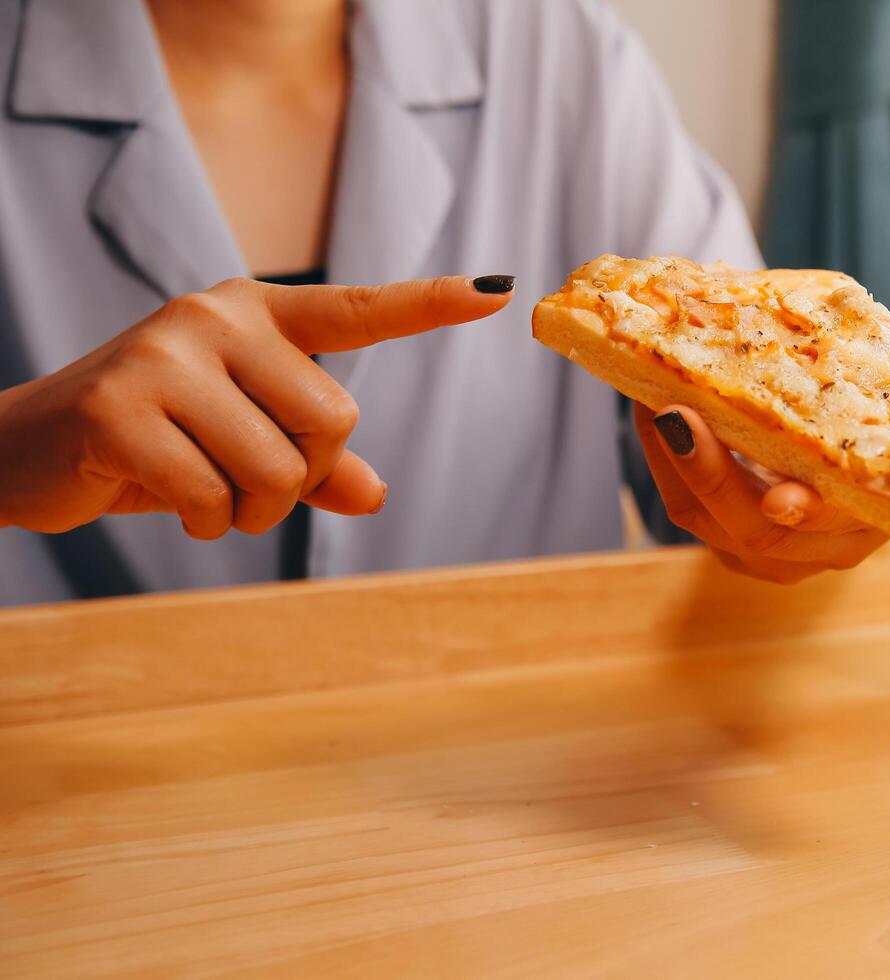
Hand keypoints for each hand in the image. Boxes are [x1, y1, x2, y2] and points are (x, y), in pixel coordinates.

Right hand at [0, 275, 513, 537]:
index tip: (500, 291)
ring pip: (280, 468)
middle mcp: (215, 318)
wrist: (26, 448)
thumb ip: (311, 465)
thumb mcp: (239, 445)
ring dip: (253, 510)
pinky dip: (205, 522)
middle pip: (336, 422)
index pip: (356, 310)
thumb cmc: (154, 441)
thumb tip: (374, 494)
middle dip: (303, 477)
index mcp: (255, 315)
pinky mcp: (122, 407)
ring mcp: (165, 356)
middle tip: (244, 477)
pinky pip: (216, 497)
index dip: (430, 305)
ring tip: (203, 491)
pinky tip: (164, 499)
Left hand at [635, 345, 889, 583]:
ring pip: (709, 523)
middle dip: (714, 478)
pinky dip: (665, 460)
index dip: (809, 511)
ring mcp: (765, 556)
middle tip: (680, 416)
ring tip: (657, 404)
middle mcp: (815, 552)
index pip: (835, 526)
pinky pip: (686, 508)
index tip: (781, 496)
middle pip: (758, 534)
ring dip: (676, 462)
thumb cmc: (870, 447)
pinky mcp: (724, 545)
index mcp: (865, 524)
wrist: (841, 487)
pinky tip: (653, 413)